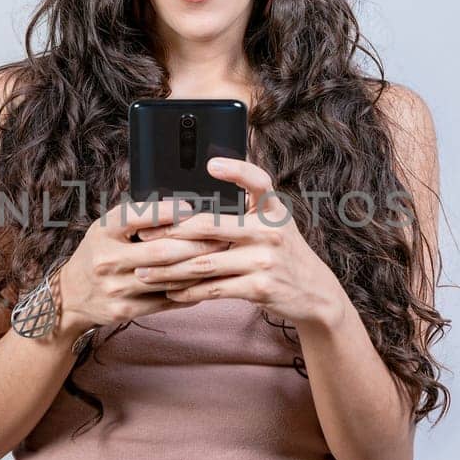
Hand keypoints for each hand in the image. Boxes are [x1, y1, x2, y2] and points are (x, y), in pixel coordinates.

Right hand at [55, 197, 232, 334]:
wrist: (70, 296)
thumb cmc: (98, 252)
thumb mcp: (107, 228)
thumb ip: (138, 217)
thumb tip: (182, 206)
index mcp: (103, 231)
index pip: (137, 217)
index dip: (167, 212)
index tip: (193, 209)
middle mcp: (107, 260)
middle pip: (161, 252)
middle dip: (196, 244)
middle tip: (221, 236)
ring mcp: (116, 288)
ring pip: (167, 279)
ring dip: (198, 268)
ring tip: (221, 257)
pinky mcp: (125, 311)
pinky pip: (166, 300)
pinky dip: (189, 291)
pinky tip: (207, 281)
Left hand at [132, 157, 340, 326]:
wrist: (316, 294)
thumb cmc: (283, 254)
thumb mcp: (276, 225)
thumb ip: (248, 211)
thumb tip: (200, 203)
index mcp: (273, 210)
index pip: (258, 181)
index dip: (236, 171)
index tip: (211, 165)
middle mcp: (270, 231)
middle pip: (212, 226)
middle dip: (171, 231)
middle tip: (144, 234)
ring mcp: (265, 260)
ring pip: (206, 262)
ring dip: (170, 269)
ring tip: (145, 271)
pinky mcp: (260, 288)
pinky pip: (215, 289)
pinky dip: (189, 291)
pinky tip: (170, 291)